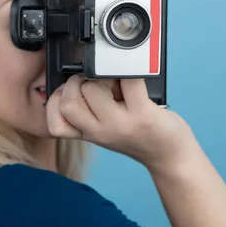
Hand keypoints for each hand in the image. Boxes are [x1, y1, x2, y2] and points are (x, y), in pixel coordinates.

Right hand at [46, 74, 195, 171]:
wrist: (170, 155)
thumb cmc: (137, 136)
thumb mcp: (104, 131)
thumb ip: (87, 112)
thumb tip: (77, 77)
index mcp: (87, 134)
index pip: (55, 124)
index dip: (55, 102)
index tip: (67, 92)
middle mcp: (100, 132)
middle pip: (69, 102)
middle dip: (76, 82)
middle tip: (93, 82)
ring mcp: (120, 124)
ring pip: (92, 88)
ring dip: (101, 76)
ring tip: (114, 82)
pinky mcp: (143, 114)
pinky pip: (127, 81)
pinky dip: (128, 71)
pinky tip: (132, 79)